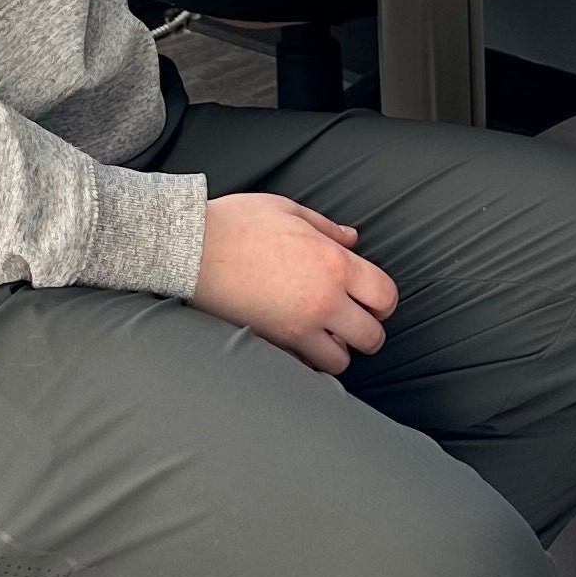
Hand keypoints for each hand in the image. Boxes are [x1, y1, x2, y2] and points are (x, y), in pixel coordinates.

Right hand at [189, 193, 399, 374]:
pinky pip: (304, 366)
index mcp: (334, 264)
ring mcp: (297, 327)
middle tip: (353, 319)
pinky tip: (297, 339)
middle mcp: (323, 301)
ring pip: (340, 361)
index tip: (372, 298)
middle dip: (367, 330)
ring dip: (337, 348)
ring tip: (323, 333)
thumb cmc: (236, 223)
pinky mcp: (271, 344)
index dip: (383, 301)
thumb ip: (327, 228)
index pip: (385, 297)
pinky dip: (306, 359)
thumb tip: (351, 239)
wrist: (190, 248)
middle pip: (371, 337)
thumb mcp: (288, 210)